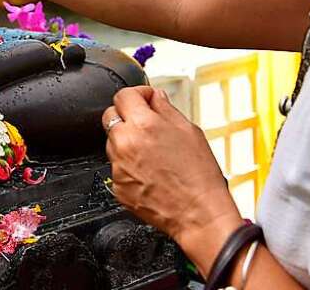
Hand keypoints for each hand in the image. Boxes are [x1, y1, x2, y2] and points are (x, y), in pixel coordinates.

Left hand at [102, 86, 242, 273]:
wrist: (198, 214)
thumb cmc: (199, 176)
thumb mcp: (189, 131)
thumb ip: (166, 108)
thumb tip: (155, 97)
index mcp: (142, 125)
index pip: (123, 95)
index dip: (137, 93)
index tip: (146, 98)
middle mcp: (124, 144)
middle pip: (111, 116)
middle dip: (127, 115)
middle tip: (146, 122)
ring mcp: (118, 166)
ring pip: (113, 142)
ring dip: (127, 141)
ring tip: (152, 152)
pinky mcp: (117, 186)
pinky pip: (117, 166)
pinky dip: (129, 165)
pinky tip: (149, 171)